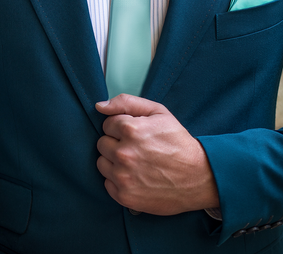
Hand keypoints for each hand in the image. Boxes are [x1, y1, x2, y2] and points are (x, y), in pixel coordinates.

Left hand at [95, 94, 218, 215]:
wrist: (199, 177)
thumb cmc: (177, 142)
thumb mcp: (158, 112)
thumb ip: (126, 103)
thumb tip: (99, 106)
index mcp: (130, 129)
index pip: (107, 124)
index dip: (121, 127)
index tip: (135, 134)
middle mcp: (123, 153)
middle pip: (102, 143)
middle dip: (115, 143)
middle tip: (136, 148)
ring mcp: (123, 176)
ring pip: (102, 163)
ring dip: (113, 162)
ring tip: (134, 162)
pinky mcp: (125, 196)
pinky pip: (107, 183)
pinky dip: (117, 180)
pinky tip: (134, 176)